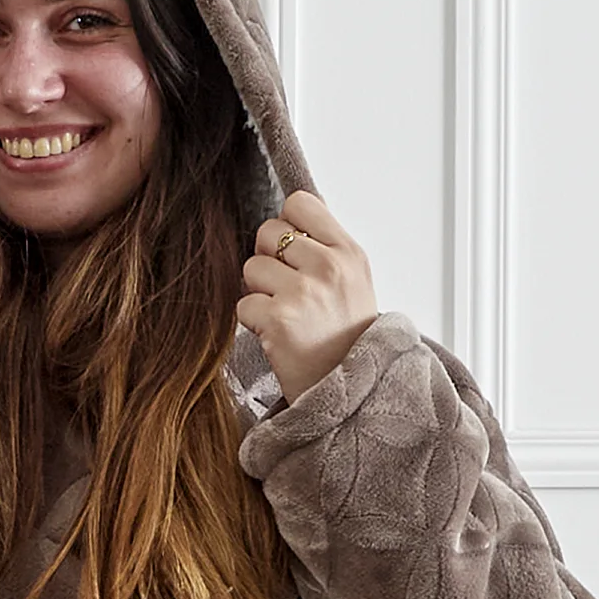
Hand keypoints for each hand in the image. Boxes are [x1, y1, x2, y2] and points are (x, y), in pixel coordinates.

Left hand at [236, 191, 375, 396]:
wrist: (354, 394)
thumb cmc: (348, 339)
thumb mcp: (355, 282)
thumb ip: (326, 247)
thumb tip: (290, 216)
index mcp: (349, 252)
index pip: (300, 204)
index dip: (288, 225)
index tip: (293, 252)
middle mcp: (328, 267)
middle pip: (268, 232)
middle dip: (269, 260)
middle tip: (288, 292)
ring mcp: (303, 293)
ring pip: (251, 268)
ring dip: (259, 293)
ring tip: (287, 317)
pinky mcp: (277, 320)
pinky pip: (243, 305)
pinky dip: (253, 323)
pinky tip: (279, 337)